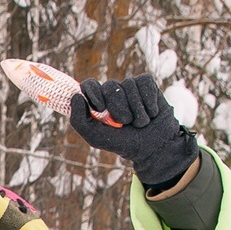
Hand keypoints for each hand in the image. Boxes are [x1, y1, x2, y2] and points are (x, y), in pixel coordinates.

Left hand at [69, 74, 197, 190]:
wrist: (153, 146)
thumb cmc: (123, 142)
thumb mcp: (96, 137)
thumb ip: (79, 120)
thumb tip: (76, 96)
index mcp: (98, 101)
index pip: (89, 85)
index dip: (93, 92)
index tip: (100, 108)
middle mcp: (113, 91)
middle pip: (110, 86)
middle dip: (119, 109)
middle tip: (126, 123)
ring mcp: (130, 86)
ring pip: (129, 85)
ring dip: (136, 110)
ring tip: (140, 123)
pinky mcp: (147, 84)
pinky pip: (144, 83)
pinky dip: (148, 102)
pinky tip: (152, 113)